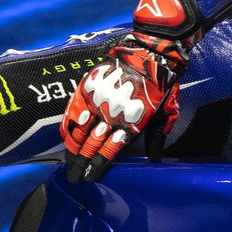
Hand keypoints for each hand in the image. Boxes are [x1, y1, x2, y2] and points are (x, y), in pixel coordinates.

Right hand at [60, 34, 184, 181]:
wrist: (151, 54)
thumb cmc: (162, 85)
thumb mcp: (166, 113)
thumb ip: (156, 137)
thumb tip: (155, 160)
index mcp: (130, 125)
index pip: (109, 151)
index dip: (96, 165)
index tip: (88, 177)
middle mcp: (111, 116)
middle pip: (92, 145)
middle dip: (81, 162)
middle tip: (73, 177)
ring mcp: (98, 101)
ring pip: (81, 130)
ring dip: (73, 148)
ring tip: (68, 161)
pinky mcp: (89, 87)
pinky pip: (74, 110)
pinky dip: (68, 124)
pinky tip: (65, 137)